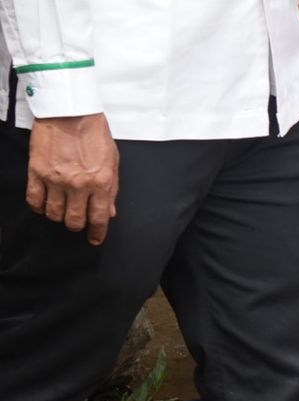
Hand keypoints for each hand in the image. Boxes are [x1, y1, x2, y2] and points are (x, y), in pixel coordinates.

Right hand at [26, 114, 118, 244]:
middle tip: (76, 220)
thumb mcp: (112, 162)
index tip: (95, 239)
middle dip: (77, 225)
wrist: (69, 112)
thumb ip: (111, 189)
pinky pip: (34, 199)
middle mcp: (78, 184)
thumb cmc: (94, 134)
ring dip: (58, 216)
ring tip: (61, 209)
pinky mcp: (36, 170)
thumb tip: (109, 212)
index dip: (97, 233)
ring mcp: (55, 178)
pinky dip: (38, 206)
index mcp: (101, 182)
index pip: (99, 218)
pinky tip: (43, 204)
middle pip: (74, 220)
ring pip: (54, 213)